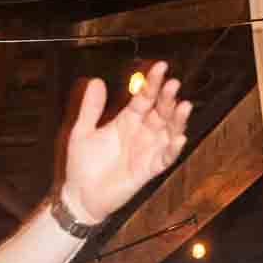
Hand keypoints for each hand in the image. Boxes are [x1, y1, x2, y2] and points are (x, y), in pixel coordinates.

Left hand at [60, 60, 191, 223]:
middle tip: (172, 84)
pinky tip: (179, 138)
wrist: (79, 196)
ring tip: (183, 106)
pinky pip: (166, 158)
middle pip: (160, 111)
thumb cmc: (82, 164)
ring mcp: (147, 150)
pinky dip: (173, 149)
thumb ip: (91, 109)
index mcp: (128, 120)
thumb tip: (97, 81)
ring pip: (169, 131)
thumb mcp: (82, 132)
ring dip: (177, 120)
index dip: (152, 83)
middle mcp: (142, 132)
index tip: (160, 66)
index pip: (144, 97)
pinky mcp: (149, 169)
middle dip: (167, 98)